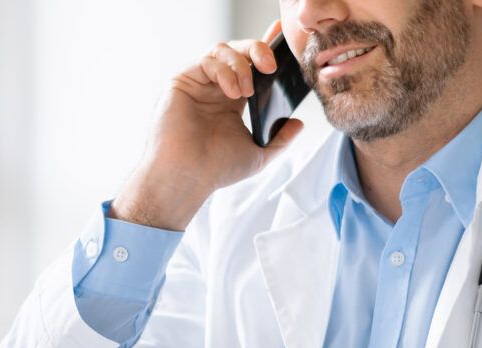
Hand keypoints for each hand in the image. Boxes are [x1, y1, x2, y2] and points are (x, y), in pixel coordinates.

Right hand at [112, 20, 304, 230]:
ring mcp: (199, 83)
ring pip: (222, 50)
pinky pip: (207, 60)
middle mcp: (215, 88)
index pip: (251, 67)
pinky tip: (232, 92)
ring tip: (247, 91)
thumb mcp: (258, 155)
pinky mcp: (183, 81)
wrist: (188, 177)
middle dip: (258, 50)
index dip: (265, 50)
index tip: (281, 37)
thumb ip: (280, 139)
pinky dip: (224, 71)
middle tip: (270, 66)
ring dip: (241, 65)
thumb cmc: (216, 169)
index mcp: (233, 101)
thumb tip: (299, 123)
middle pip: (238, 52)